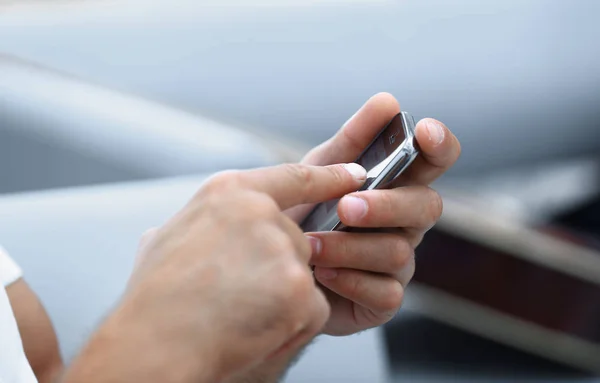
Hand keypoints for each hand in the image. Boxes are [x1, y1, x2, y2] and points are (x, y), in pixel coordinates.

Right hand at [63, 162, 366, 382]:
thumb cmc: (155, 298)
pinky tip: (255, 329)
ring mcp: (282, 249)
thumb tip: (192, 229)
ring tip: (239, 312)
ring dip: (284, 299)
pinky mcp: (299, 288)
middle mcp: (261, 212)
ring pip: (305, 276)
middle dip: (280, 268)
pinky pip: (312, 309)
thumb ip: (197, 224)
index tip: (355, 174)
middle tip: (240, 293)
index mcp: (229, 192)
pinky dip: (291, 325)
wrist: (157, 345)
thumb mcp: (164, 240)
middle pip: (297, 239)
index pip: (295, 177)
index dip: (329, 177)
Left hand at [287, 93, 460, 335]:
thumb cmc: (306, 212)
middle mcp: (405, 224)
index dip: (439, 145)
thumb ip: (353, 140)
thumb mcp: (320, 171)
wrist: (274, 264)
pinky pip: (385, 293)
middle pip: (426, 207)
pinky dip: (350, 281)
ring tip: (311, 244)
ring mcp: (397, 264)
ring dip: (350, 246)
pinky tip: (322, 274)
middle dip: (387, 205)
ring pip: (398, 251)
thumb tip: (387, 101)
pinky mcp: (383, 300)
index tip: (425, 131)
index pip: (434, 162)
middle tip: (346, 206)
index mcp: (396, 186)